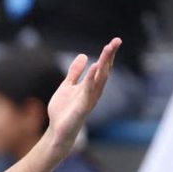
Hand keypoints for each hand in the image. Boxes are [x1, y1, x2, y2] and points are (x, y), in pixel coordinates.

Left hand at [46, 38, 120, 152]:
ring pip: (100, 80)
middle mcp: (93, 91)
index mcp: (90, 86)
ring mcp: (89, 99)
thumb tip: (83, 55)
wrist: (56, 130)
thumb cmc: (63, 110)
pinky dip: (93, 79)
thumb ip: (75, 72)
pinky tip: (95, 67)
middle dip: (109, 56)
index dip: (108, 55)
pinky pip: (89, 91)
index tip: (115, 41)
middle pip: (104, 71)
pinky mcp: (83, 107)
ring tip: (108, 50)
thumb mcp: (67, 86)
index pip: (102, 68)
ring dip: (104, 64)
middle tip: (116, 41)